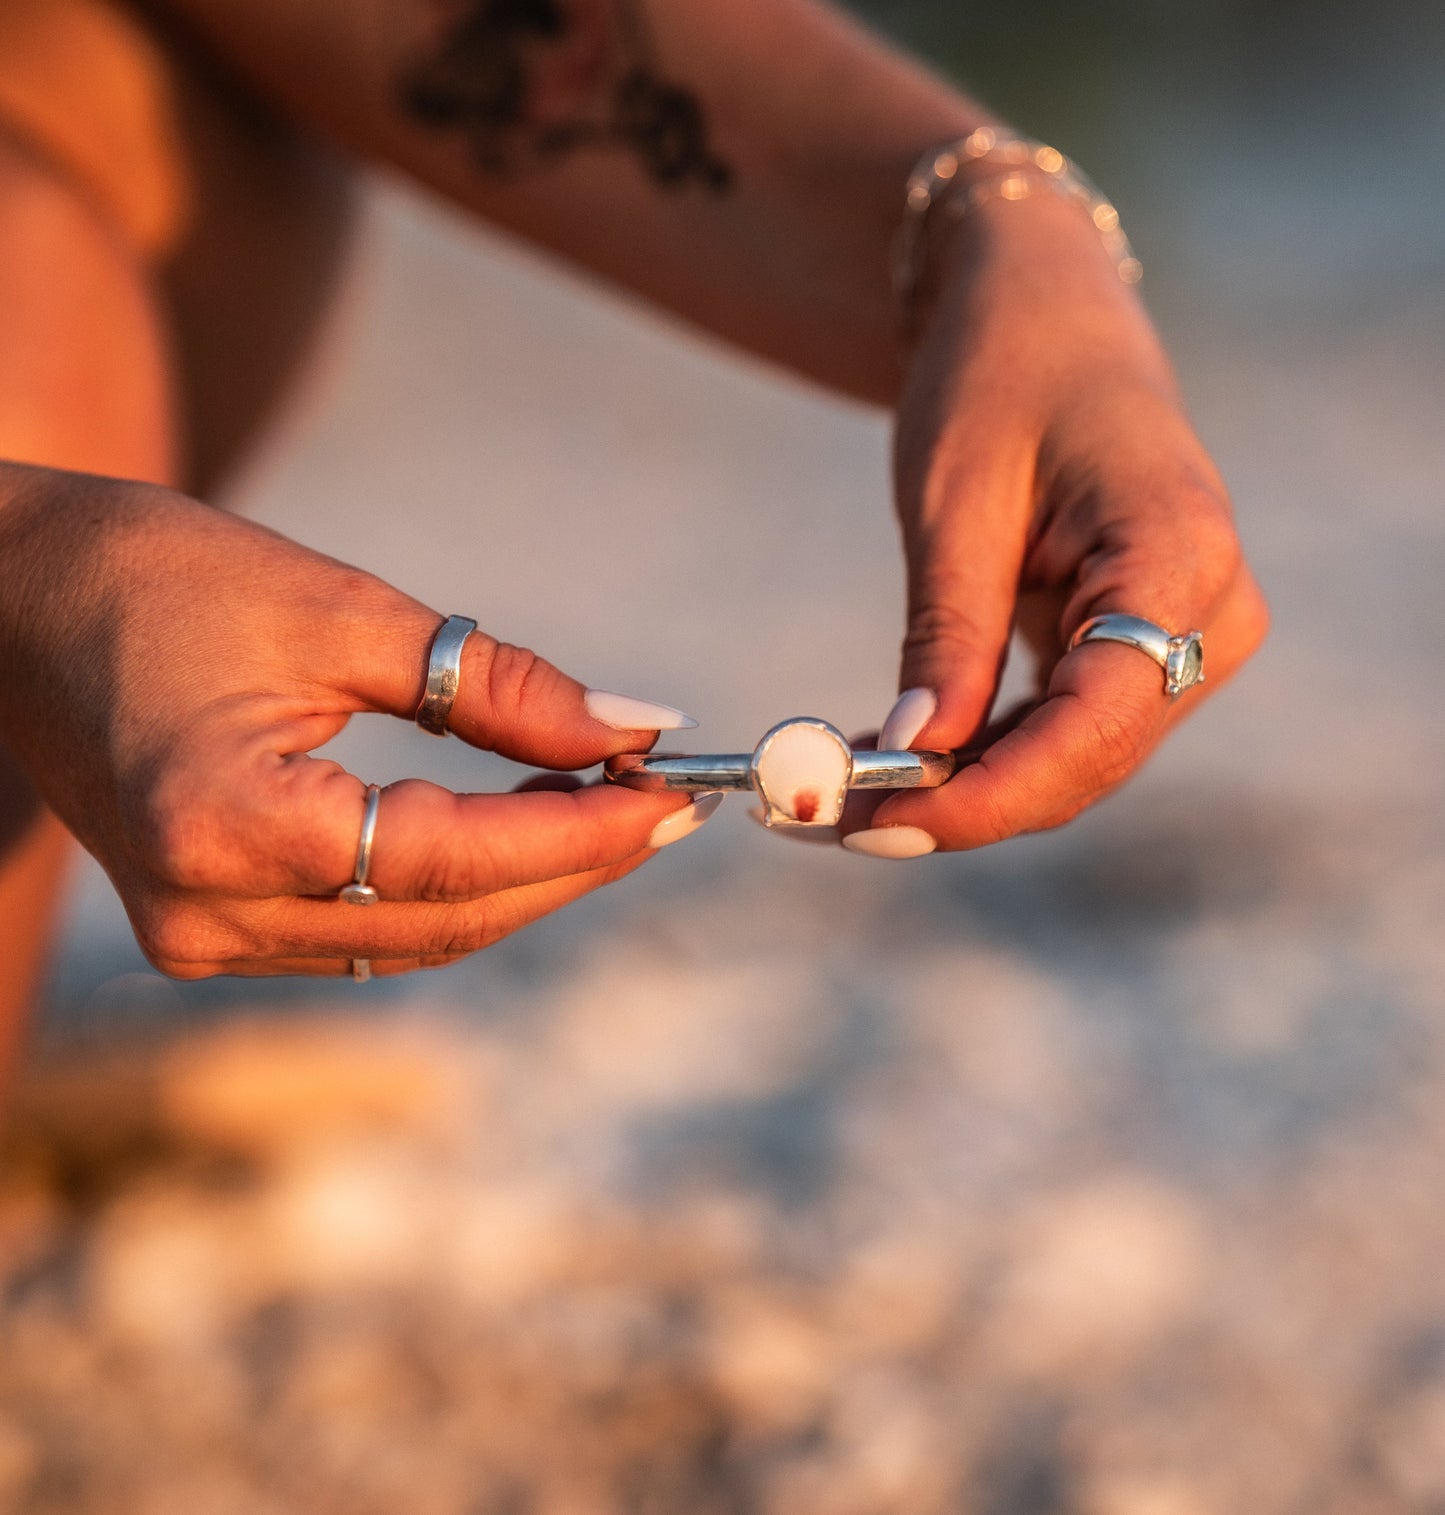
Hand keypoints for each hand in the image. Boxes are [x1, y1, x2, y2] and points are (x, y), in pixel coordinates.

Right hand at [0, 468, 709, 973]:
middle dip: (571, 864)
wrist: (13, 603)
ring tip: (609, 809)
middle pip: (446, 917)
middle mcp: (207, 911)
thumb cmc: (158, 578)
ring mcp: (200, 937)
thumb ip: (498, 684)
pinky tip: (516, 829)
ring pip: (416, 937)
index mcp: (227, 823)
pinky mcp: (206, 929)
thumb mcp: (343, 611)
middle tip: (664, 806)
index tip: (672, 795)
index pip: (452, 855)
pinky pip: (367, 929)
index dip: (580, 833)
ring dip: (523, 879)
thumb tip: (632, 728)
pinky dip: (454, 885)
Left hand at [842, 192, 1268, 857]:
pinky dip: (976, 752)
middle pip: (1084, 760)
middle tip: (818, 816)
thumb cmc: (1002, 370)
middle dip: (956, 804)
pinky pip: (1059, 728)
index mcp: (1181, 559)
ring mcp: (1184, 635)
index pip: (1096, 726)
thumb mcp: (957, 502)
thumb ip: (948, 636)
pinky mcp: (1137, 643)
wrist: (1040, 304)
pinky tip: (889, 758)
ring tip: (831, 791)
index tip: (872, 823)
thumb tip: (914, 760)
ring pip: (1069, 760)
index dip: (987, 796)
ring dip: (958, 788)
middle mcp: (1209, 614)